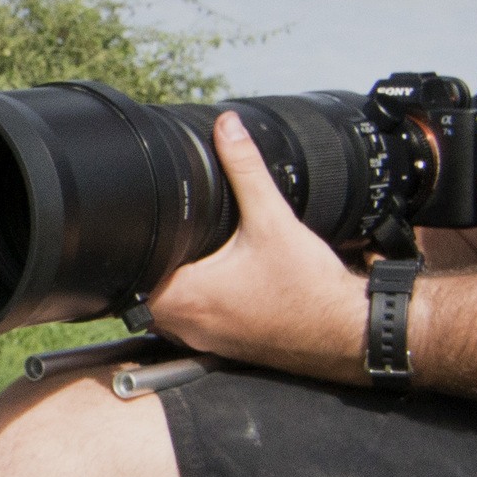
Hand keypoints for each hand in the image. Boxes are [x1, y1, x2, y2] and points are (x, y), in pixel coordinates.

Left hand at [139, 110, 375, 376]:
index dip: (132, 245)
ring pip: (166, 312)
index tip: (148, 227)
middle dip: (156, 261)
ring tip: (197, 259)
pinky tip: (223, 285)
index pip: (130, 271)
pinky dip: (199, 303)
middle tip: (177, 237)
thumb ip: (245, 168)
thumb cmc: (310, 289)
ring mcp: (202, 341)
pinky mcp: (221, 348)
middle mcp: (186, 326)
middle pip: (142, 291)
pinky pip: (193, 324)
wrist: (346, 331)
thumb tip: (227, 128)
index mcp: (186, 297)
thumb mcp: (273, 219)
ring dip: (174, 285)